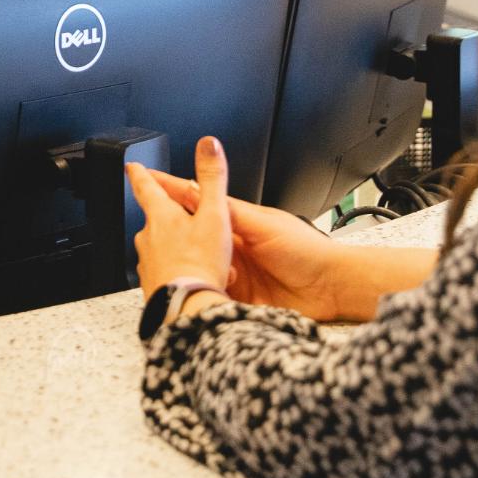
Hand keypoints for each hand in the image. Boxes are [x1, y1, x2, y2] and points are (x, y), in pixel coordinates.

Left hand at [126, 136, 234, 298]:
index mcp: (161, 215)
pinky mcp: (151, 285)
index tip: (131, 167)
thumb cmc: (200, 263)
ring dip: (176, 248)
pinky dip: (178, 271)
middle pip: (155, 219)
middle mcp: (147, 237)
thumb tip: (209, 143)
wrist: (187, 308)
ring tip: (199, 254)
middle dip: (169, 218)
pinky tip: (194, 277)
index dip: (140, 174)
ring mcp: (147, 262)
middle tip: (186, 220)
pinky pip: (165, 272)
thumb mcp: (214, 214)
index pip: (146, 186)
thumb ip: (212, 177)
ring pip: (161, 247)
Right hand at [146, 169, 344, 320]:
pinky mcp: (237, 297)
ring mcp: (234, 273)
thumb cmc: (308, 251)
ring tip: (166, 264)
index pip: (199, 202)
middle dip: (169, 232)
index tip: (147, 180)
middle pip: (192, 235)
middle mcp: (233, 246)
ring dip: (185, 265)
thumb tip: (202, 191)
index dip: (172, 191)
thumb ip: (230, 213)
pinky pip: (211, 292)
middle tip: (148, 230)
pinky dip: (200, 291)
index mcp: (239, 223)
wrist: (330, 287)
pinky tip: (189, 290)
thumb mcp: (264, 224)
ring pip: (198, 265)